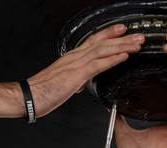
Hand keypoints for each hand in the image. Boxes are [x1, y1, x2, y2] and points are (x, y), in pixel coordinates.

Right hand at [27, 25, 143, 118]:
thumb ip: (74, 80)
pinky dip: (111, 60)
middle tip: (138, 36)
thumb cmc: (43, 91)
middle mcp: (74, 57)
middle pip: (101, 42)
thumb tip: (81, 82)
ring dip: (121, 46)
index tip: (122, 31)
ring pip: (102, 50)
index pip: (94, 42)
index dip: (109, 35)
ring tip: (136, 44)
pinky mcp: (75, 76)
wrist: (28, 97)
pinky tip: (123, 57)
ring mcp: (75, 65)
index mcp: (72, 58)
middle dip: (121, 38)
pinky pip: (96, 65)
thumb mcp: (64, 83)